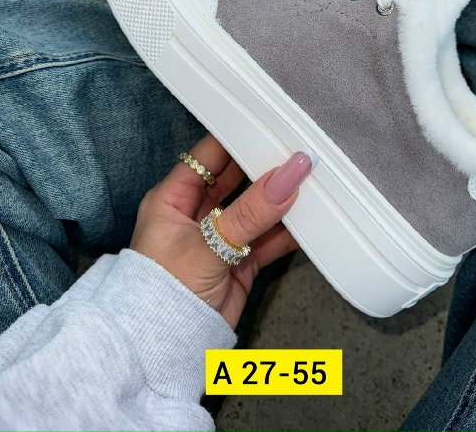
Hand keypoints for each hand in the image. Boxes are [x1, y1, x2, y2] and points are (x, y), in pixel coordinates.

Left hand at [130, 134, 312, 327]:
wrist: (163, 353)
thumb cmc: (164, 292)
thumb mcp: (208, 245)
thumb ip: (252, 210)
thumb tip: (291, 173)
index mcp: (173, 197)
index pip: (208, 154)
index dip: (237, 136)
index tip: (269, 121)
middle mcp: (196, 213)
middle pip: (237, 178)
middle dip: (265, 165)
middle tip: (298, 147)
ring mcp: (219, 238)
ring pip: (256, 209)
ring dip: (280, 198)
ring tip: (312, 178)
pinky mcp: (239, 263)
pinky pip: (268, 238)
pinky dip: (289, 231)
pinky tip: (311, 218)